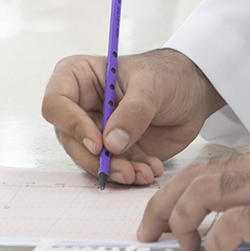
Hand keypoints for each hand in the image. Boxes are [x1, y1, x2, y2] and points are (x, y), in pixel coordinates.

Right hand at [41, 48, 223, 186]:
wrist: (193, 93)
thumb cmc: (167, 75)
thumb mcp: (152, 86)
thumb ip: (133, 112)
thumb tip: (111, 144)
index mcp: (78, 77)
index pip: (56, 103)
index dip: (72, 125)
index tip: (98, 143)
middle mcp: (80, 106)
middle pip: (69, 139)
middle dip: (96, 159)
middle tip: (124, 170)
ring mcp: (95, 130)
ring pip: (89, 159)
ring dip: (115, 171)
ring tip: (144, 172)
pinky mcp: (113, 150)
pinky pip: (112, 169)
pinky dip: (131, 175)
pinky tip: (151, 169)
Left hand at [139, 144, 249, 250]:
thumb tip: (236, 212)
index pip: (204, 168)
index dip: (174, 190)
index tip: (160, 214)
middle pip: (194, 177)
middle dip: (163, 205)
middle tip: (151, 232)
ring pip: (205, 192)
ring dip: (185, 221)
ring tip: (187, 245)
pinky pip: (235, 224)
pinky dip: (219, 241)